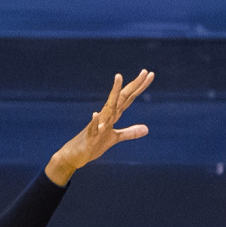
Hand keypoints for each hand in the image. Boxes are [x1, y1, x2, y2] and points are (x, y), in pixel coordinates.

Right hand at [45, 70, 153, 185]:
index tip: (150, 74)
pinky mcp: (90, 136)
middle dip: (133, 85)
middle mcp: (106, 115)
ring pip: (108, 108)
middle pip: (122, 98)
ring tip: (119, 77)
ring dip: (113, 94)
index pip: (128, 98)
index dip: (139, 87)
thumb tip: (146, 129)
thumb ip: (130, 132)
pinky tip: (95, 113)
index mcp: (113, 115)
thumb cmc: (94, 144)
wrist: (75, 155)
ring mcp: (98, 125)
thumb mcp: (115, 138)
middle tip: (145, 71)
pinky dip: (94, 120)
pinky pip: (92, 128)